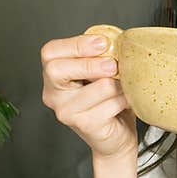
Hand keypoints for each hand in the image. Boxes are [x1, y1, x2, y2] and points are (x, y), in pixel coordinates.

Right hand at [41, 33, 136, 160]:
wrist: (116, 136)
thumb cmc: (109, 99)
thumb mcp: (102, 71)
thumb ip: (102, 56)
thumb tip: (116, 41)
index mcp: (55, 75)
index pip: (50, 52)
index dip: (77, 44)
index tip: (103, 43)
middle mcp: (53, 94)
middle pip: (58, 69)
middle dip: (91, 63)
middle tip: (113, 65)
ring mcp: (66, 111)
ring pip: (99, 86)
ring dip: (119, 83)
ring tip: (123, 87)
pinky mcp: (85, 124)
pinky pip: (112, 102)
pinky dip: (126, 99)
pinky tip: (125, 102)